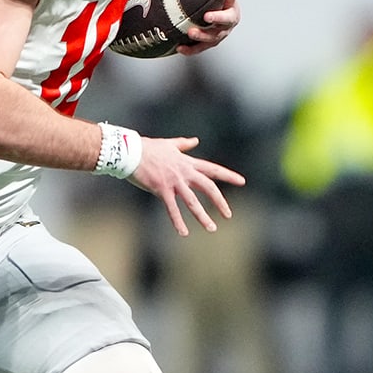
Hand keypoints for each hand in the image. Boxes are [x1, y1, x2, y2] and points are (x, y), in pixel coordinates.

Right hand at [131, 136, 245, 236]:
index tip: (242, 182)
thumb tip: (195, 140)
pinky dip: (178, 221)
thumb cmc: (148, 147)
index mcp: (187, 162)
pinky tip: (184, 233)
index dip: (228, 176)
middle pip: (208, 188)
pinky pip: (172, 209)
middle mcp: (184, 173)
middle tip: (228, 215)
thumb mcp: (169, 144)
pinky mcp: (162, 189)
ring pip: (192, 202)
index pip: (213, 169)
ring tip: (212, 228)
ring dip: (202, 216)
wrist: (131, 151)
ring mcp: (174, 182)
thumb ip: (184, 144)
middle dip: (219, 202)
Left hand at [175, 0, 237, 55]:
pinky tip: (179, 48)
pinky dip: (191, 49)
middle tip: (207, 16)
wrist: (219, 22)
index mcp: (230, 3)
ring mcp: (221, 33)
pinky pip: (201, 48)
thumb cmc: (214, 1)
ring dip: (203, 35)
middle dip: (218, 17)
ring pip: (214, 36)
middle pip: (227, 19)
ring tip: (190, 32)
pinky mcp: (211, 44)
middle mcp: (229, 19)